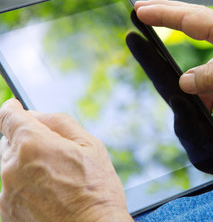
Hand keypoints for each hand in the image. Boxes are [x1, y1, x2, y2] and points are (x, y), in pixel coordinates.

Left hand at [0, 99, 132, 221]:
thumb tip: (34, 114)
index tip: (15, 107)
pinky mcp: (6, 212)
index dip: (12, 109)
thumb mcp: (91, 146)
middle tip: (53, 154)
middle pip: (8, 143)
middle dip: (26, 141)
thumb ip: (59, 122)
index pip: (8, 116)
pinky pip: (10, 190)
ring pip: (9, 167)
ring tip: (55, 180)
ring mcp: (6, 193)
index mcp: (32, 145)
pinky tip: (49, 196)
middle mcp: (11, 168)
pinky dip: (25, 188)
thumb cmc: (97, 190)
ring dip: (26, 166)